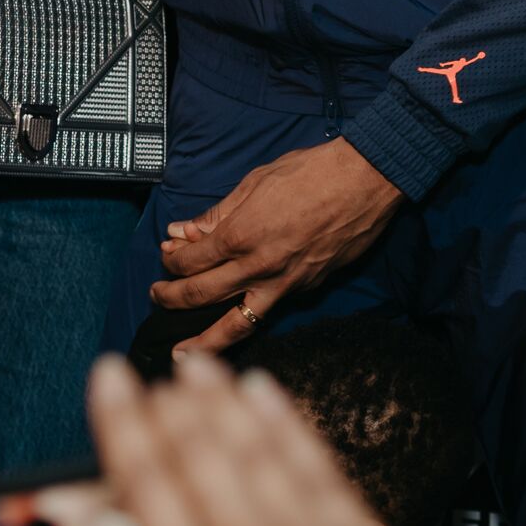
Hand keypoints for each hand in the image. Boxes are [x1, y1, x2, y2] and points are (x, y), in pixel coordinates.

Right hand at [89, 352, 437, 525]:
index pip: (149, 489)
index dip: (124, 426)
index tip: (108, 380)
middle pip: (199, 457)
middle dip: (166, 405)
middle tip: (144, 365)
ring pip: (257, 449)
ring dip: (221, 400)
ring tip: (195, 363)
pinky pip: (319, 466)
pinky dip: (288, 423)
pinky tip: (265, 391)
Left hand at [151, 137, 404, 350]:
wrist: (367, 179)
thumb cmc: (312, 171)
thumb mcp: (256, 181)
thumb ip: (217, 213)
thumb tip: (182, 232)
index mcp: (240, 234)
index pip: (189, 262)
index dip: (171, 261)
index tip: (167, 256)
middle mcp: (258, 266)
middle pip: (199, 295)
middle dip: (169, 299)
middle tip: (157, 298)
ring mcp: (285, 283)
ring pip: (236, 324)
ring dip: (203, 344)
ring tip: (182, 355)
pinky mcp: (308, 288)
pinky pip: (272, 308)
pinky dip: (250, 316)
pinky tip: (239, 317)